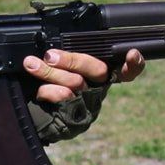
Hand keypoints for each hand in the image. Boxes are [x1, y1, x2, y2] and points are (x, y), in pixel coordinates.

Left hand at [22, 48, 143, 143]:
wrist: (33, 117)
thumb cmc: (47, 86)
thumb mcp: (57, 68)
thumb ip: (65, 57)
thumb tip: (54, 44)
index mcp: (100, 75)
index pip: (126, 70)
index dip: (133, 64)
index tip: (132, 53)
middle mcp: (98, 90)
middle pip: (97, 70)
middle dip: (72, 59)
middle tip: (50, 55)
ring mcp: (88, 105)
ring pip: (76, 83)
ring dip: (49, 72)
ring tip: (31, 64)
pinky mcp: (76, 120)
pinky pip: (64, 98)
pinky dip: (48, 91)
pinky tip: (39, 90)